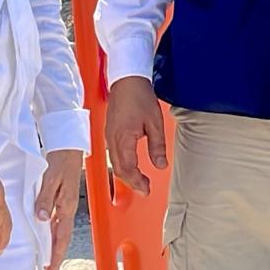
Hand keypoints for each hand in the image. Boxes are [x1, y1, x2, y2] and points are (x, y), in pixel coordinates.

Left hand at [37, 149, 82, 269]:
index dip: (56, 254)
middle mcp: (69, 206)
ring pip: (61, 229)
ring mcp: (67, 202)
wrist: (68, 143)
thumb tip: (41, 219)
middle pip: (63, 236)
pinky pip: (58, 219)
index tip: (51, 268)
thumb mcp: (51, 178)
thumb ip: (46, 199)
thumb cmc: (61, 158)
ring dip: (55, 244)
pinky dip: (54, 231)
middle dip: (57, 254)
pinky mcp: (64, 196)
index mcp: (67, 204)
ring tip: (48, 257)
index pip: (62, 236)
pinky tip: (48, 234)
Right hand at [104, 76, 167, 195]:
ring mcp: (108, 135)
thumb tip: (161, 165)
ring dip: (126, 174)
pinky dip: (122, 164)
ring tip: (140, 180)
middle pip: (119, 169)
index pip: (128, 168)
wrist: (126, 79)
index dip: (137, 182)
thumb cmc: (140, 97)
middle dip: (132, 182)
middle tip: (145, 189)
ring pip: (114, 163)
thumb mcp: (155, 122)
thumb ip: (157, 146)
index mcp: (123, 138)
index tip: (147, 190)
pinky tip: (131, 165)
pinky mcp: (109, 131)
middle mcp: (112, 139)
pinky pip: (113, 154)